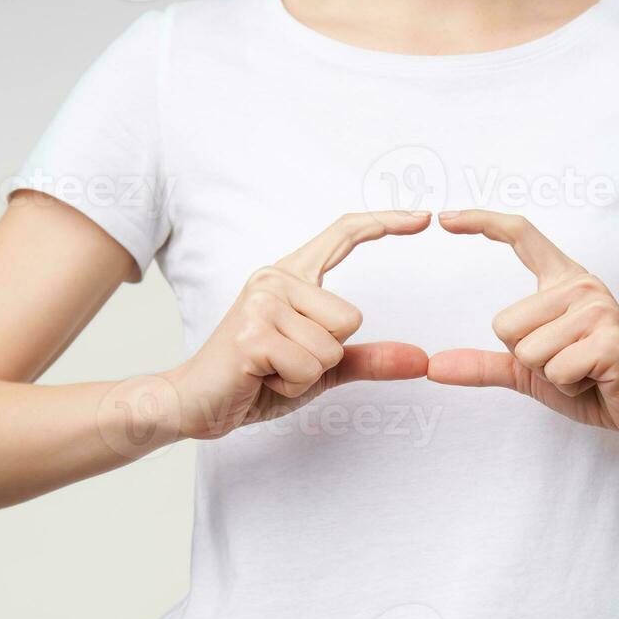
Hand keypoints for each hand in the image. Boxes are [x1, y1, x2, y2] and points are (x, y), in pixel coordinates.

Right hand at [169, 211, 430, 439]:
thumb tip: (422, 360)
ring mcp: (262, 302)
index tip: (422, 216)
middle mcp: (275, 279)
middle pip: (350, 319)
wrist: (195, 403)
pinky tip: (261, 377)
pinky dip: (292, 384)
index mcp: (290, 278)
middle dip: (327, 356)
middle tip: (285, 361)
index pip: (342, 235)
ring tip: (271, 369)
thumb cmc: (256, 380)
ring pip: (331, 347)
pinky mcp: (253, 333)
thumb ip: (369, 360)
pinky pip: (309, 367)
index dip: (384, 222)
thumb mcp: (320, 370)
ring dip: (307, 374)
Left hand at [427, 210, 618, 448]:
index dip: (482, 222)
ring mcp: (598, 310)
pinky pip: (554, 371)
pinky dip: (570, 387)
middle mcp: (582, 286)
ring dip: (551, 376)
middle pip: (505, 325)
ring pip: (527, 351)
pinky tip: (598, 382)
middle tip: (570, 365)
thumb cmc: (596, 385)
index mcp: (566, 283)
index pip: (522, 235)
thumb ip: (486, 365)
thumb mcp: (533, 373)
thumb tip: (432, 367)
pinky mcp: (610, 341)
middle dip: (528, 360)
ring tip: (585, 373)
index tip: (444, 218)